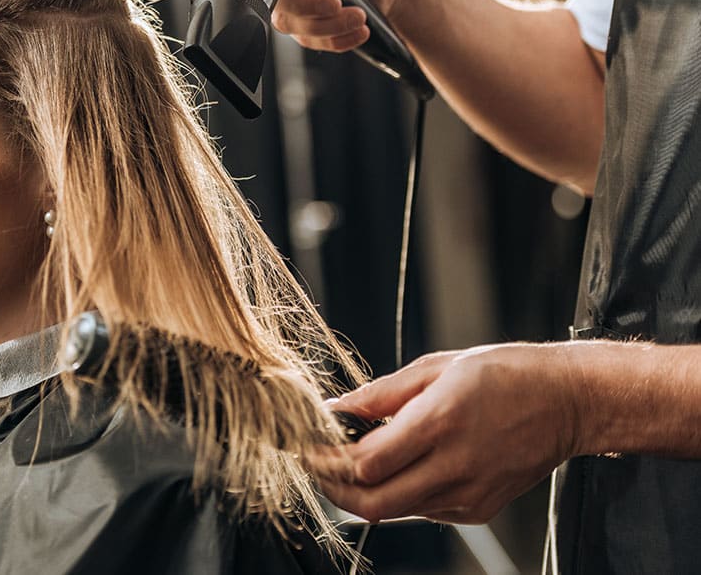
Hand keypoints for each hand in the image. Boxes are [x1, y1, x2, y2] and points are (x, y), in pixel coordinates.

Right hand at [271, 0, 425, 51]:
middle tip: (338, 4)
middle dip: (313, 14)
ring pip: (299, 31)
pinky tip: (358, 29)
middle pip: (282, 11)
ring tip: (358, 16)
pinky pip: (317, 43)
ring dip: (331, 29)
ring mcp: (304, 4)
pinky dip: (339, 41)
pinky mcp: (318, 24)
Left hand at [306, 343, 582, 523]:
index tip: (311, 447)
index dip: (329, 461)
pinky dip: (400, 494)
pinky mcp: (478, 509)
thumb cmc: (505, 374)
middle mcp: (454, 465)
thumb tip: (338, 408)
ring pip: (395, 511)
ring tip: (351, 464)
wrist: (568, 402)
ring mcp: (468, 493)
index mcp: (440, 423)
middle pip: (373, 503)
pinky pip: (423, 510)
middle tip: (318, 469)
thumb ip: (382, 394)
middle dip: (335, 491)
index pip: (366, 464)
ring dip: (364, 493)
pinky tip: (398, 468)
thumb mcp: (437, 368)